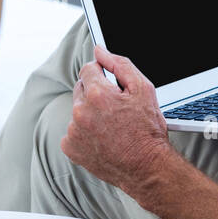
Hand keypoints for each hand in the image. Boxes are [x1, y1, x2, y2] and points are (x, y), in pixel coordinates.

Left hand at [61, 46, 170, 197]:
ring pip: (78, 110)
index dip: (102, 73)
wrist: (145, 166)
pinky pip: (73, 130)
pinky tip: (102, 137)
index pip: (88, 69)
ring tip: (111, 125)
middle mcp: (80, 112)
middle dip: (96, 93)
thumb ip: (119, 64)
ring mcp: (73, 131)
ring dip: (90, 112)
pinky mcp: (70, 148)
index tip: (112, 85)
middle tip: (116, 107)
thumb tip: (100, 51)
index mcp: (97, 94)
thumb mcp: (143, 89)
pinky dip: (84, 131)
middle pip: (81, 88)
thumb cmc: (147, 129)